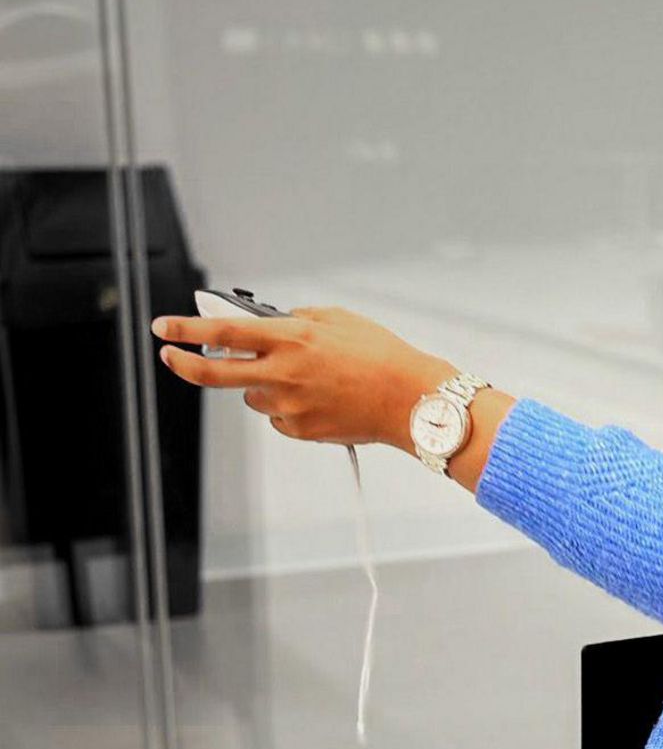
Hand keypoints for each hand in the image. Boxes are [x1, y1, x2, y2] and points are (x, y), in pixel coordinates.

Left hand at [151, 306, 458, 449]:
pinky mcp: (299, 430)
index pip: (223, 333)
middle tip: (169, 356)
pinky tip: (321, 398)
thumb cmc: (382, 356)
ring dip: (262, 384)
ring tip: (306, 379)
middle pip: (213, 374)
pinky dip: (289, 406)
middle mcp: (283, 373)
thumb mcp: (340, 319)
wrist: (411, 400)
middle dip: (183, 364)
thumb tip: (274, 324)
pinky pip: (279, 416)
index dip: (186, 329)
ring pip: (252, 395)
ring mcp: (288, 406)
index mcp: (292, 339)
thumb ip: (299, 319)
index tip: (164, 327)